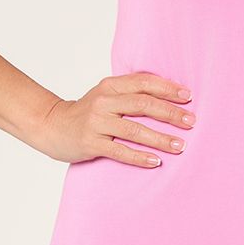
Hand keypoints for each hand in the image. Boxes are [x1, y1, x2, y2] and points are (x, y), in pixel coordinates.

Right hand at [34, 71, 193, 165]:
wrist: (52, 126)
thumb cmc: (87, 112)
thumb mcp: (106, 95)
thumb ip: (130, 93)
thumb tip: (169, 96)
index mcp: (110, 86)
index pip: (144, 82)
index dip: (167, 88)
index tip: (188, 96)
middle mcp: (104, 102)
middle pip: (143, 104)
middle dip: (171, 114)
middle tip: (191, 122)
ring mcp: (97, 123)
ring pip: (135, 130)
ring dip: (161, 138)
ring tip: (180, 146)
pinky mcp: (91, 143)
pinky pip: (120, 151)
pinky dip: (140, 157)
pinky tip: (156, 162)